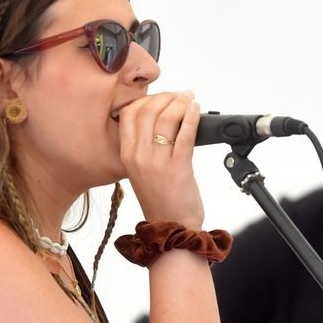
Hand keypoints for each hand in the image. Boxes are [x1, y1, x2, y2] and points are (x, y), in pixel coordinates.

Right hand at [117, 91, 204, 228]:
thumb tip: (161, 116)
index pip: (129, 113)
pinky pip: (184, 134)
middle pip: (148, 110)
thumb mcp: (141, 170)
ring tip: (190, 101)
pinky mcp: (177, 168)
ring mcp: (156, 162)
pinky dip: (192, 117)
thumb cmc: (161, 198)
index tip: (163, 97)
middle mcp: (137, 156)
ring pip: (166, 118)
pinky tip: (196, 110)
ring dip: (181, 104)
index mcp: (126, 154)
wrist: (173, 227)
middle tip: (180, 95)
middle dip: (167, 97)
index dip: (147, 99)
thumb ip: (144, 145)